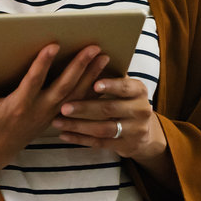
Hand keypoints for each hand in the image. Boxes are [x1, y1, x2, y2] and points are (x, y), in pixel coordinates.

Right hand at [0, 44, 110, 170]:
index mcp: (18, 105)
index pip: (34, 81)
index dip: (43, 63)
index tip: (54, 45)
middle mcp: (38, 110)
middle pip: (64, 86)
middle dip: (80, 66)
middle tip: (94, 49)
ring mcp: (49, 115)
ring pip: (76, 94)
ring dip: (91, 76)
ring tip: (104, 58)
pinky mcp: (55, 118)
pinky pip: (77, 104)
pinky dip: (91, 90)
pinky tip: (103, 78)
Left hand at [53, 75, 168, 164]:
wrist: (143, 133)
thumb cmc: (124, 101)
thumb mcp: (124, 88)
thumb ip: (109, 75)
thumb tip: (84, 54)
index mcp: (139, 91)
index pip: (125, 87)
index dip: (111, 86)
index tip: (94, 84)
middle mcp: (141, 110)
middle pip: (109, 109)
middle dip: (85, 108)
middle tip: (63, 107)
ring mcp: (135, 131)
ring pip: (103, 129)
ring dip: (78, 126)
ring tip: (57, 121)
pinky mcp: (125, 146)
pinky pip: (99, 143)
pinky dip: (80, 139)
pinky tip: (63, 135)